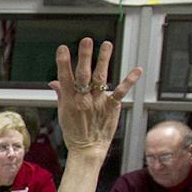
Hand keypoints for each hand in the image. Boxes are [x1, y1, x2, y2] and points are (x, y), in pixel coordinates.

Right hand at [50, 38, 140, 170]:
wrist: (87, 150)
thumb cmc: (74, 132)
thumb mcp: (63, 113)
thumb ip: (60, 94)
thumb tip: (54, 81)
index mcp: (69, 100)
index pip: (64, 78)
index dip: (63, 63)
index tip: (62, 49)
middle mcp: (83, 99)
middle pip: (83, 75)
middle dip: (84, 56)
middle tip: (86, 41)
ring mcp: (98, 103)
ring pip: (101, 78)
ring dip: (104, 60)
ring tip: (106, 45)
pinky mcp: (111, 107)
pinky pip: (120, 92)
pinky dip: (129, 81)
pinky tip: (137, 70)